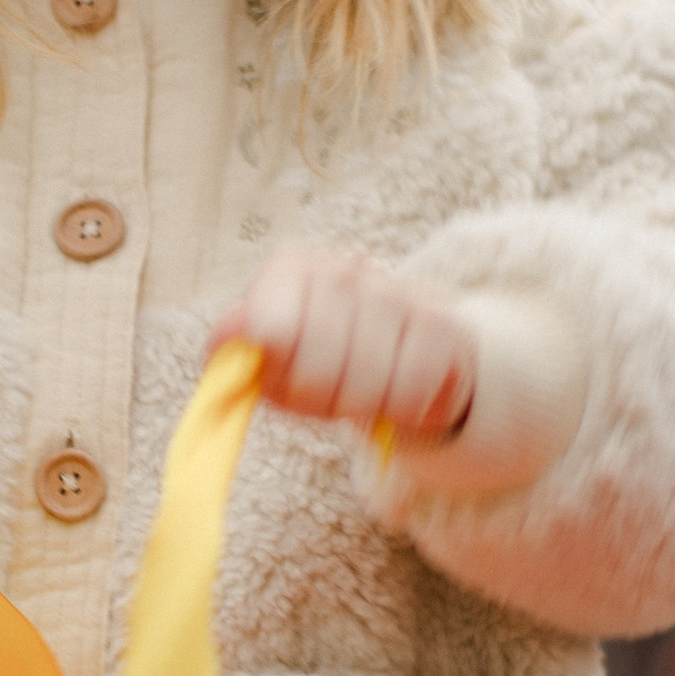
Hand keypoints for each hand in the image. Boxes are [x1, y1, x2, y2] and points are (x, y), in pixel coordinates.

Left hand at [214, 242, 475, 442]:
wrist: (393, 350)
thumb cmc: (312, 359)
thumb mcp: (264, 360)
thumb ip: (235, 352)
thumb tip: (230, 337)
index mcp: (289, 267)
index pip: (272, 330)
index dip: (279, 373)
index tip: (283, 377)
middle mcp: (343, 268)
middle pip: (321, 368)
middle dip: (322, 400)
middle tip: (328, 396)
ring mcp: (397, 291)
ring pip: (371, 383)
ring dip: (364, 407)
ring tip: (362, 393)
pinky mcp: (444, 323)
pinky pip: (416, 391)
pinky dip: (404, 408)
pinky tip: (397, 390)